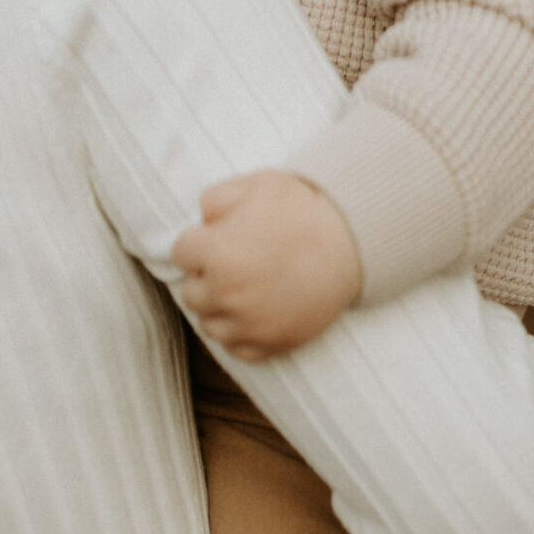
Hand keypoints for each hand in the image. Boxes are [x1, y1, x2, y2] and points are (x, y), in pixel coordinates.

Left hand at [170, 170, 363, 359]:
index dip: (198, 241)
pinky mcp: (271, 343)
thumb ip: (215, 197)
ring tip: (243, 286)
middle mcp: (226, 293)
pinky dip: (240, 333)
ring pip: (209, 324)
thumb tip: (202, 220)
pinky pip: (236, 349)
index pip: (180, 253)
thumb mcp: (257, 184)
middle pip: (190, 292)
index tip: (217, 238)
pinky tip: (254, 311)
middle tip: (232, 261)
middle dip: (205, 275)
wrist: (353, 242)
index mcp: (215, 253)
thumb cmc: (304, 209)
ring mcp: (248, 323)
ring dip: (219, 307)